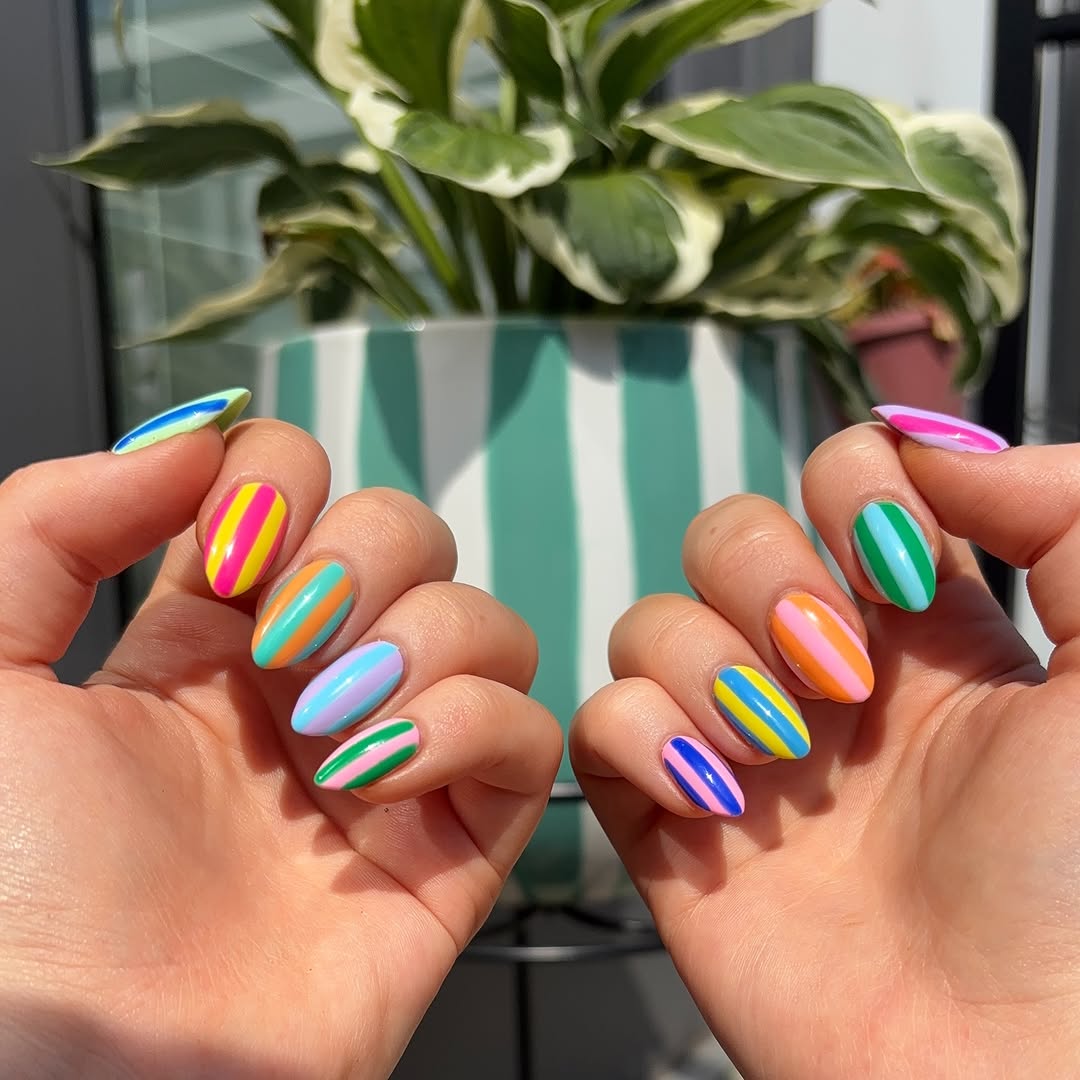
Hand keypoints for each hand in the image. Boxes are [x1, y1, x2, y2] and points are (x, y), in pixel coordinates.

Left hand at [0, 415, 560, 1077]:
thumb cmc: (15, 892)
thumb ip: (51, 523)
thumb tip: (200, 435)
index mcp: (206, 636)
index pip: (301, 490)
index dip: (282, 487)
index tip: (233, 551)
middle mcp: (312, 683)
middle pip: (409, 536)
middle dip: (362, 557)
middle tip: (289, 643)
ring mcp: (392, 759)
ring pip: (486, 621)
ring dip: (423, 640)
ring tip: (336, 725)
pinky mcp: (457, 843)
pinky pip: (529, 735)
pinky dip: (471, 726)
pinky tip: (381, 779)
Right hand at [572, 417, 1079, 1077]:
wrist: (1015, 1071)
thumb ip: (1065, 515)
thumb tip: (929, 444)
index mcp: (926, 625)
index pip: (842, 484)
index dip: (855, 495)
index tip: (903, 570)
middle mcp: (822, 672)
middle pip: (728, 535)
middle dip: (766, 574)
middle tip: (834, 666)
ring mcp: (741, 746)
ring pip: (654, 619)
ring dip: (706, 662)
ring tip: (777, 750)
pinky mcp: (673, 821)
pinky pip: (601, 721)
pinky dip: (641, 737)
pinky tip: (713, 798)